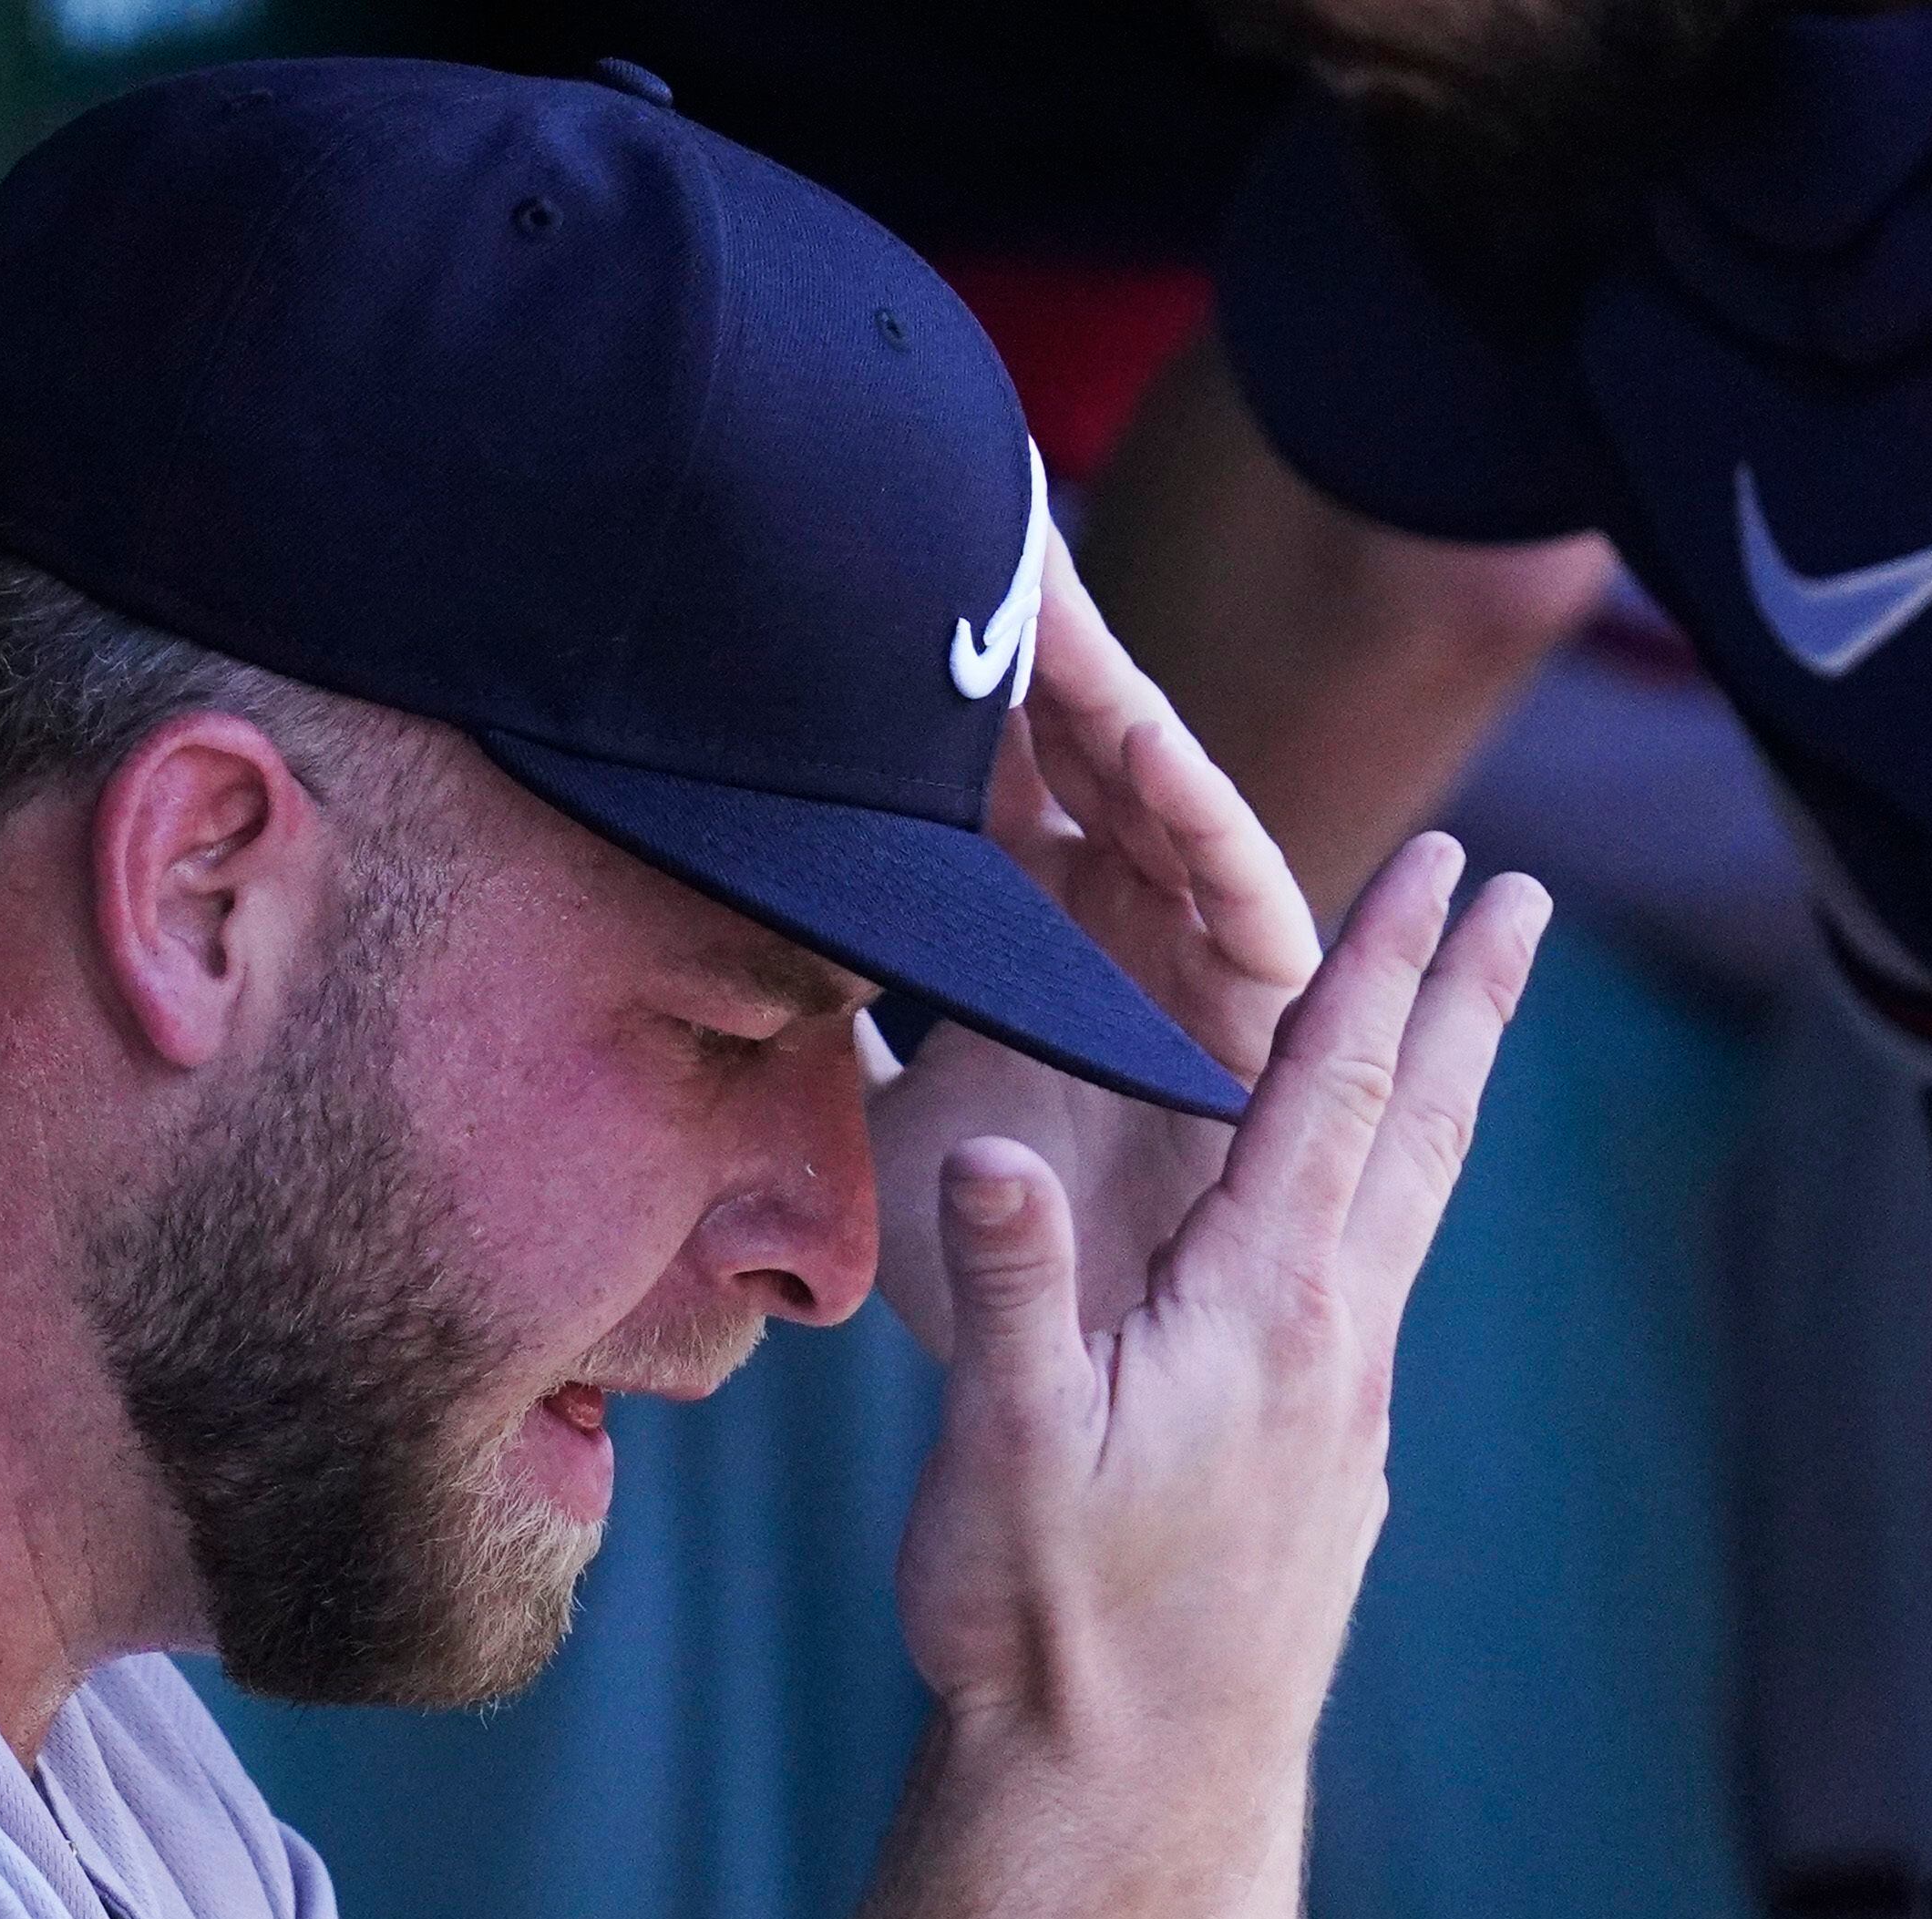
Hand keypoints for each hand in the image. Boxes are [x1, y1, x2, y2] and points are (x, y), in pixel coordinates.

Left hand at [874, 546, 1329, 1349]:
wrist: (1072, 1397)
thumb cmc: (978, 1253)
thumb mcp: (858, 1116)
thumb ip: (804, 1029)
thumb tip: (669, 954)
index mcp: (1019, 916)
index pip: (967, 761)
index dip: (913, 676)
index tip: (836, 575)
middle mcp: (1110, 908)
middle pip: (1061, 731)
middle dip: (1010, 628)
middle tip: (945, 508)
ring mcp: (1193, 940)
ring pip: (1147, 774)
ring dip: (1094, 678)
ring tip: (1035, 574)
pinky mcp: (1261, 997)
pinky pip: (1235, 876)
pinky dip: (1188, 795)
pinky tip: (1133, 721)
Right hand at [893, 830, 1537, 1782]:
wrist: (1124, 1800)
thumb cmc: (1045, 1629)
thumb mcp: (1002, 1449)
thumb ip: (1009, 1289)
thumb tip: (988, 1143)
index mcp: (1257, 1311)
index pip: (1333, 1097)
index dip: (1381, 966)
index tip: (1442, 861)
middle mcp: (1330, 1348)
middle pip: (1417, 1136)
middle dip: (1467, 1003)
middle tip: (1524, 898)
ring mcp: (1343, 1419)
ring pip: (1408, 1219)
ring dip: (1442, 1101)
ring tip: (1470, 1025)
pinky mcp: (1329, 1479)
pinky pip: (1371, 1301)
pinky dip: (1387, 1213)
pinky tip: (1365, 1230)